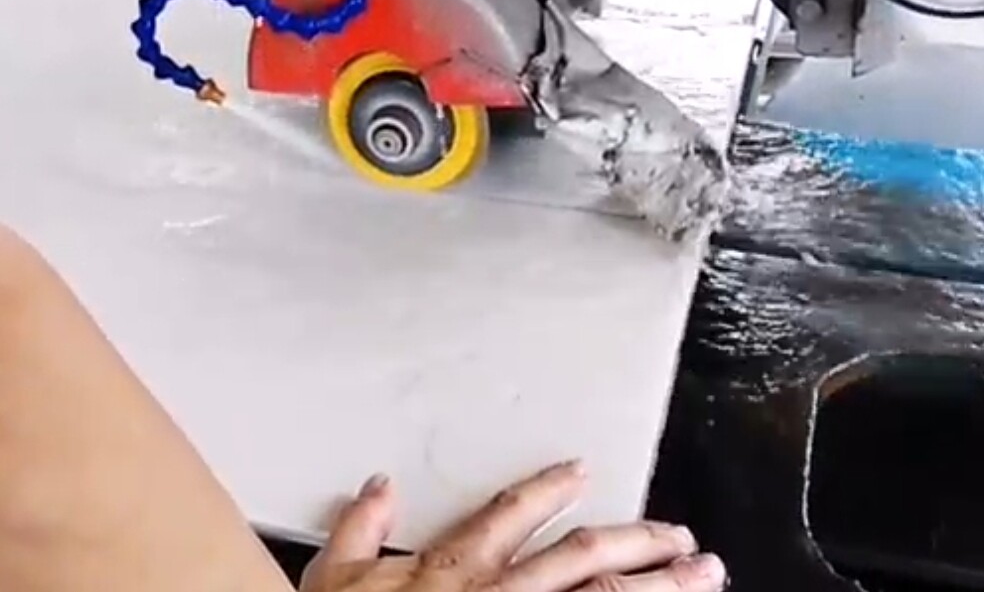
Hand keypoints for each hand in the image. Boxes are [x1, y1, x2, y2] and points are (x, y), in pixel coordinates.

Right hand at [301, 463, 725, 591]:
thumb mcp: (337, 579)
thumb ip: (361, 526)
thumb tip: (380, 483)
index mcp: (456, 569)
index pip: (510, 515)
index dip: (547, 489)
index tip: (583, 470)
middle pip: (583, 560)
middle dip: (640, 544)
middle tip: (686, 538)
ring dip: (660, 589)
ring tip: (704, 575)